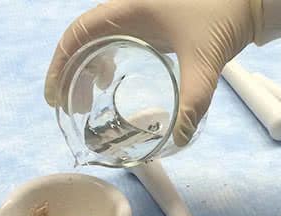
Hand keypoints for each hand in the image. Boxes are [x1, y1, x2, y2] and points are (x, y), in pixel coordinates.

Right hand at [44, 0, 255, 145]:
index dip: (60, 65)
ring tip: (87, 101)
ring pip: (100, 41)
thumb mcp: (205, 59)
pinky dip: (107, 61)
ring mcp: (140, 16)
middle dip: (72, 73)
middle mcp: (128, 10)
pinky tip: (112, 81)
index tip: (55, 96)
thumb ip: (194, 99)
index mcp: (128, 10)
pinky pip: (118, 41)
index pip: (78, 34)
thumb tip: (179, 138)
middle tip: (71, 108)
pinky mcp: (153, 23)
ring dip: (88, 68)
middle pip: (84, 40)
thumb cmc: (225, 15)